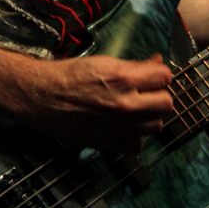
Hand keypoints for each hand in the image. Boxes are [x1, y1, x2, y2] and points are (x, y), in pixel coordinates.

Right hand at [19, 53, 173, 154]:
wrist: (42, 97)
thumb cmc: (69, 76)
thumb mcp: (104, 62)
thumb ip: (134, 66)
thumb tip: (156, 63)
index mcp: (124, 78)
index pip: (165, 77)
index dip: (159, 75)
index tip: (152, 77)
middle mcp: (126, 104)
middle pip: (166, 103)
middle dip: (159, 96)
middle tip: (146, 94)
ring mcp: (119, 127)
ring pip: (157, 126)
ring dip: (149, 117)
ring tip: (134, 110)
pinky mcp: (110, 144)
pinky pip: (138, 145)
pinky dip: (134, 137)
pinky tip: (123, 127)